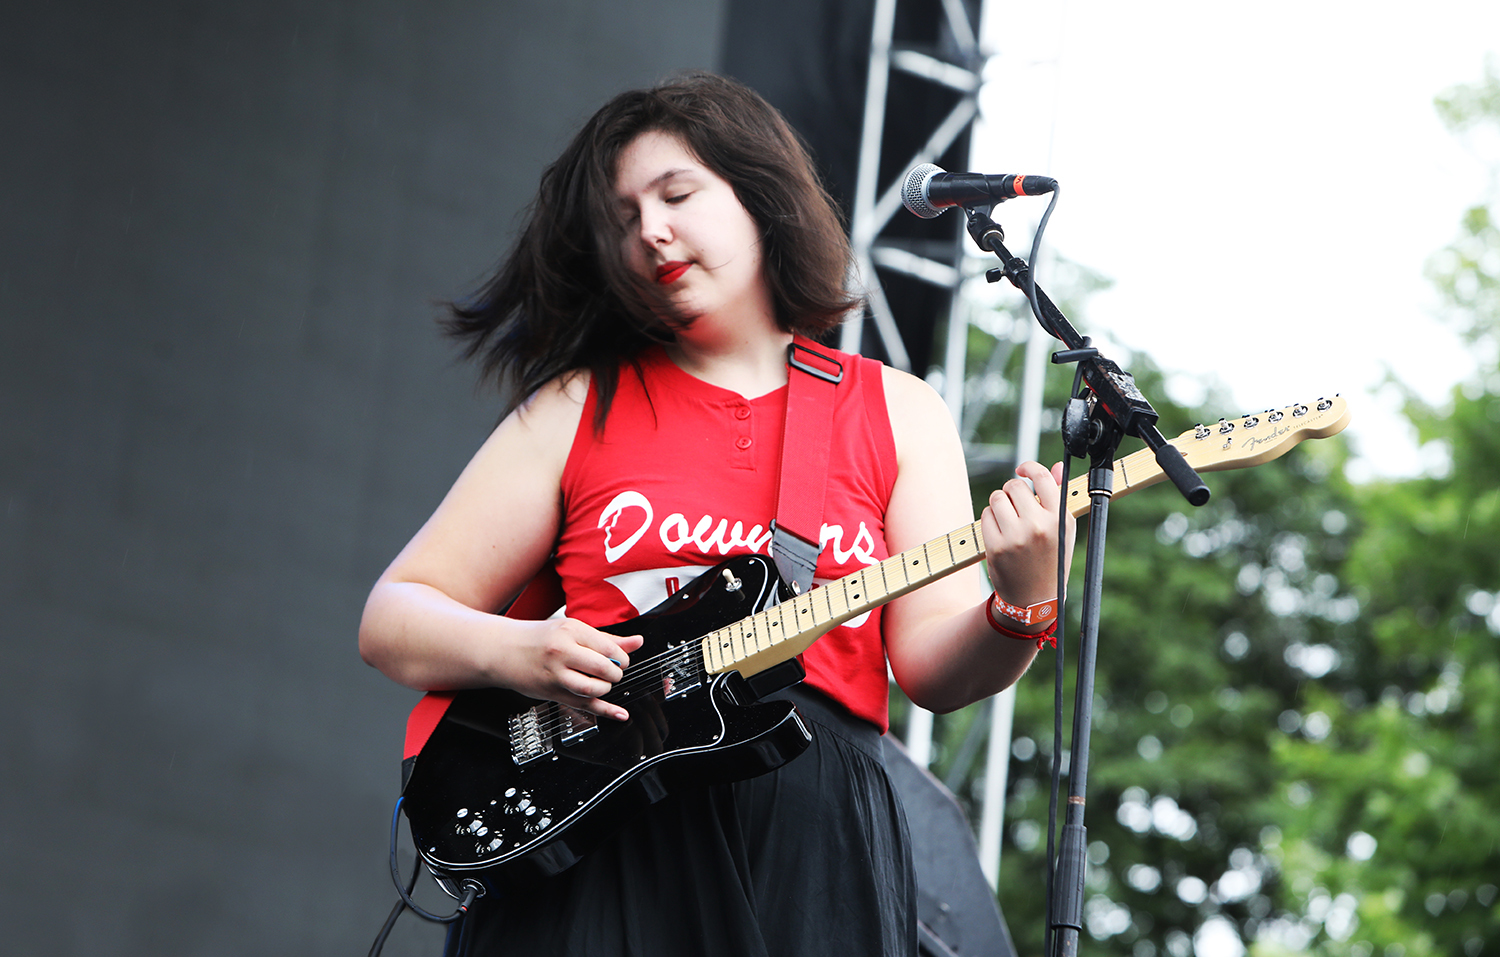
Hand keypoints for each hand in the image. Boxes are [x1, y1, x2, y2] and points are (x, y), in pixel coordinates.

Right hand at [501, 619, 644, 721]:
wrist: (503, 649)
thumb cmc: (540, 638)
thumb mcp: (572, 630)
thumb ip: (607, 639)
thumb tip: (638, 642)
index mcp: (571, 631)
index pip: (610, 648)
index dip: (621, 658)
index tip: (619, 660)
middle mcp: (562, 652)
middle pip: (604, 669)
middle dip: (615, 674)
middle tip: (612, 673)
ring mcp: (556, 674)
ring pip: (594, 689)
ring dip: (606, 689)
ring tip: (602, 682)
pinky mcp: (552, 693)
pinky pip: (583, 705)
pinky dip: (606, 712)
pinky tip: (620, 714)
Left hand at [980, 461, 1075, 619]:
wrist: (1035, 599)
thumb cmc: (1052, 560)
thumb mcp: (1063, 530)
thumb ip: (1059, 496)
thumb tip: (1055, 467)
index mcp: (1060, 519)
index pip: (1042, 478)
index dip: (1029, 467)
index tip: (1022, 469)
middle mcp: (1039, 526)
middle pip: (1014, 486)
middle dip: (1011, 491)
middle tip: (1015, 503)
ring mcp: (1016, 537)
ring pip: (997, 498)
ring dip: (999, 503)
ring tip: (1007, 518)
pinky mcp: (997, 546)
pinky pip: (985, 515)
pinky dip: (990, 518)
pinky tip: (999, 530)